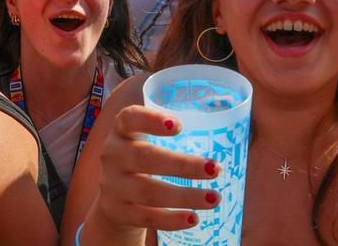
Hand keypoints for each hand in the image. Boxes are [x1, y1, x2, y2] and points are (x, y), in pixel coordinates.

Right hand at [92, 105, 219, 235]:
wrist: (113, 199)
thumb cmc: (141, 162)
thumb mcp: (144, 141)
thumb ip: (169, 134)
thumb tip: (225, 131)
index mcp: (121, 131)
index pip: (129, 118)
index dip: (150, 120)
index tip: (179, 125)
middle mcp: (112, 155)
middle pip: (145, 158)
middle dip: (183, 165)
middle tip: (215, 168)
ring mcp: (112, 185)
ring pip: (149, 191)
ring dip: (185, 196)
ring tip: (214, 198)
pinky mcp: (117, 211)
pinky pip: (146, 217)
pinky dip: (172, 220)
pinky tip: (194, 218)